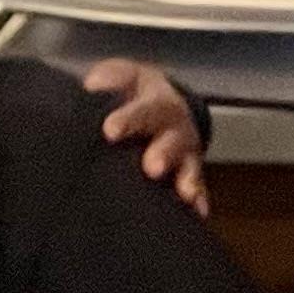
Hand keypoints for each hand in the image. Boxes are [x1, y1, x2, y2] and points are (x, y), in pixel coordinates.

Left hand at [78, 57, 209, 213]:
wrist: (156, 102)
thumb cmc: (130, 95)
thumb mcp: (120, 78)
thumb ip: (107, 81)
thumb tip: (94, 85)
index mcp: (154, 104)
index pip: (143, 109)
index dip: (128, 118)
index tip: (110, 130)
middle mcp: (174, 128)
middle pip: (171, 139)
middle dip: (163, 153)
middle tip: (152, 168)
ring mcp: (184, 153)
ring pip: (189, 165)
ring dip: (187, 179)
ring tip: (185, 193)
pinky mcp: (188, 175)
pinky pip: (197, 189)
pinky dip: (199, 200)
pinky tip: (198, 213)